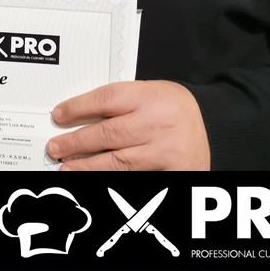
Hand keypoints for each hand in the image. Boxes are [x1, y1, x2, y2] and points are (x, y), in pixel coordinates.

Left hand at [47, 80, 210, 170]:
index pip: (105, 100)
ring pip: (118, 161)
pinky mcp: (172, 172)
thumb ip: (118, 103)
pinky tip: (95, 177)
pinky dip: (112, 178)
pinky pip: (137, 177)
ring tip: (67, 167)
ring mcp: (165, 150)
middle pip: (108, 133)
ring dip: (88, 166)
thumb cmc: (173, 107)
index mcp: (148, 97)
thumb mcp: (148, 92)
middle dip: (76, 142)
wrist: (214, 124)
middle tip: (55, 147)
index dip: (77, 108)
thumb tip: (77, 115)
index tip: (58, 116)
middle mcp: (156, 123)